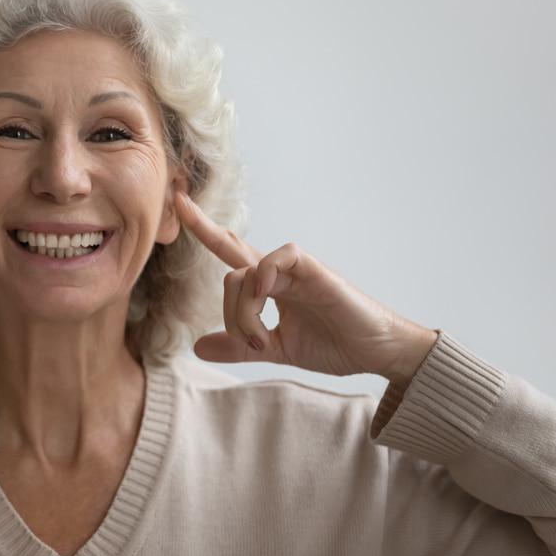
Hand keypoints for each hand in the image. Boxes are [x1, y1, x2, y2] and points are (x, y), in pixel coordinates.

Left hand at [174, 192, 438, 384]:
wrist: (377, 353)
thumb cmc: (334, 345)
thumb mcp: (276, 350)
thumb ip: (239, 347)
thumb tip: (196, 347)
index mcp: (269, 287)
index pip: (230, 252)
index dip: (205, 228)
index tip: (178, 202)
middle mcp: (278, 272)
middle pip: (230, 251)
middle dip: (209, 248)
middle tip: (217, 276)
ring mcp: (296, 269)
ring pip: (246, 270)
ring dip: (243, 311)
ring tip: (259, 340)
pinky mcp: (316, 271)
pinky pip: (280, 257)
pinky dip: (264, 276)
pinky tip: (266, 297)